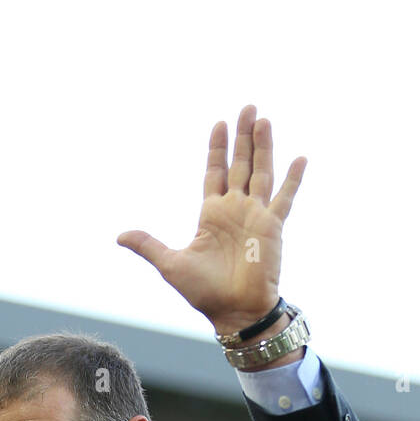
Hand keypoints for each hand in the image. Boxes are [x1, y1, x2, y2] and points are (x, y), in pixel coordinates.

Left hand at [117, 105, 305, 334]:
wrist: (235, 313)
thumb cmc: (205, 293)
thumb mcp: (171, 265)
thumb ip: (149, 246)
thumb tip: (119, 236)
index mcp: (212, 215)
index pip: (215, 173)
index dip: (217, 149)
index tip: (220, 124)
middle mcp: (236, 210)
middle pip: (240, 164)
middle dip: (243, 136)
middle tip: (248, 107)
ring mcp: (256, 216)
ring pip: (261, 172)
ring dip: (263, 147)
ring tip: (264, 119)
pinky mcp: (273, 227)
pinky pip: (285, 198)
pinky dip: (292, 179)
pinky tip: (299, 158)